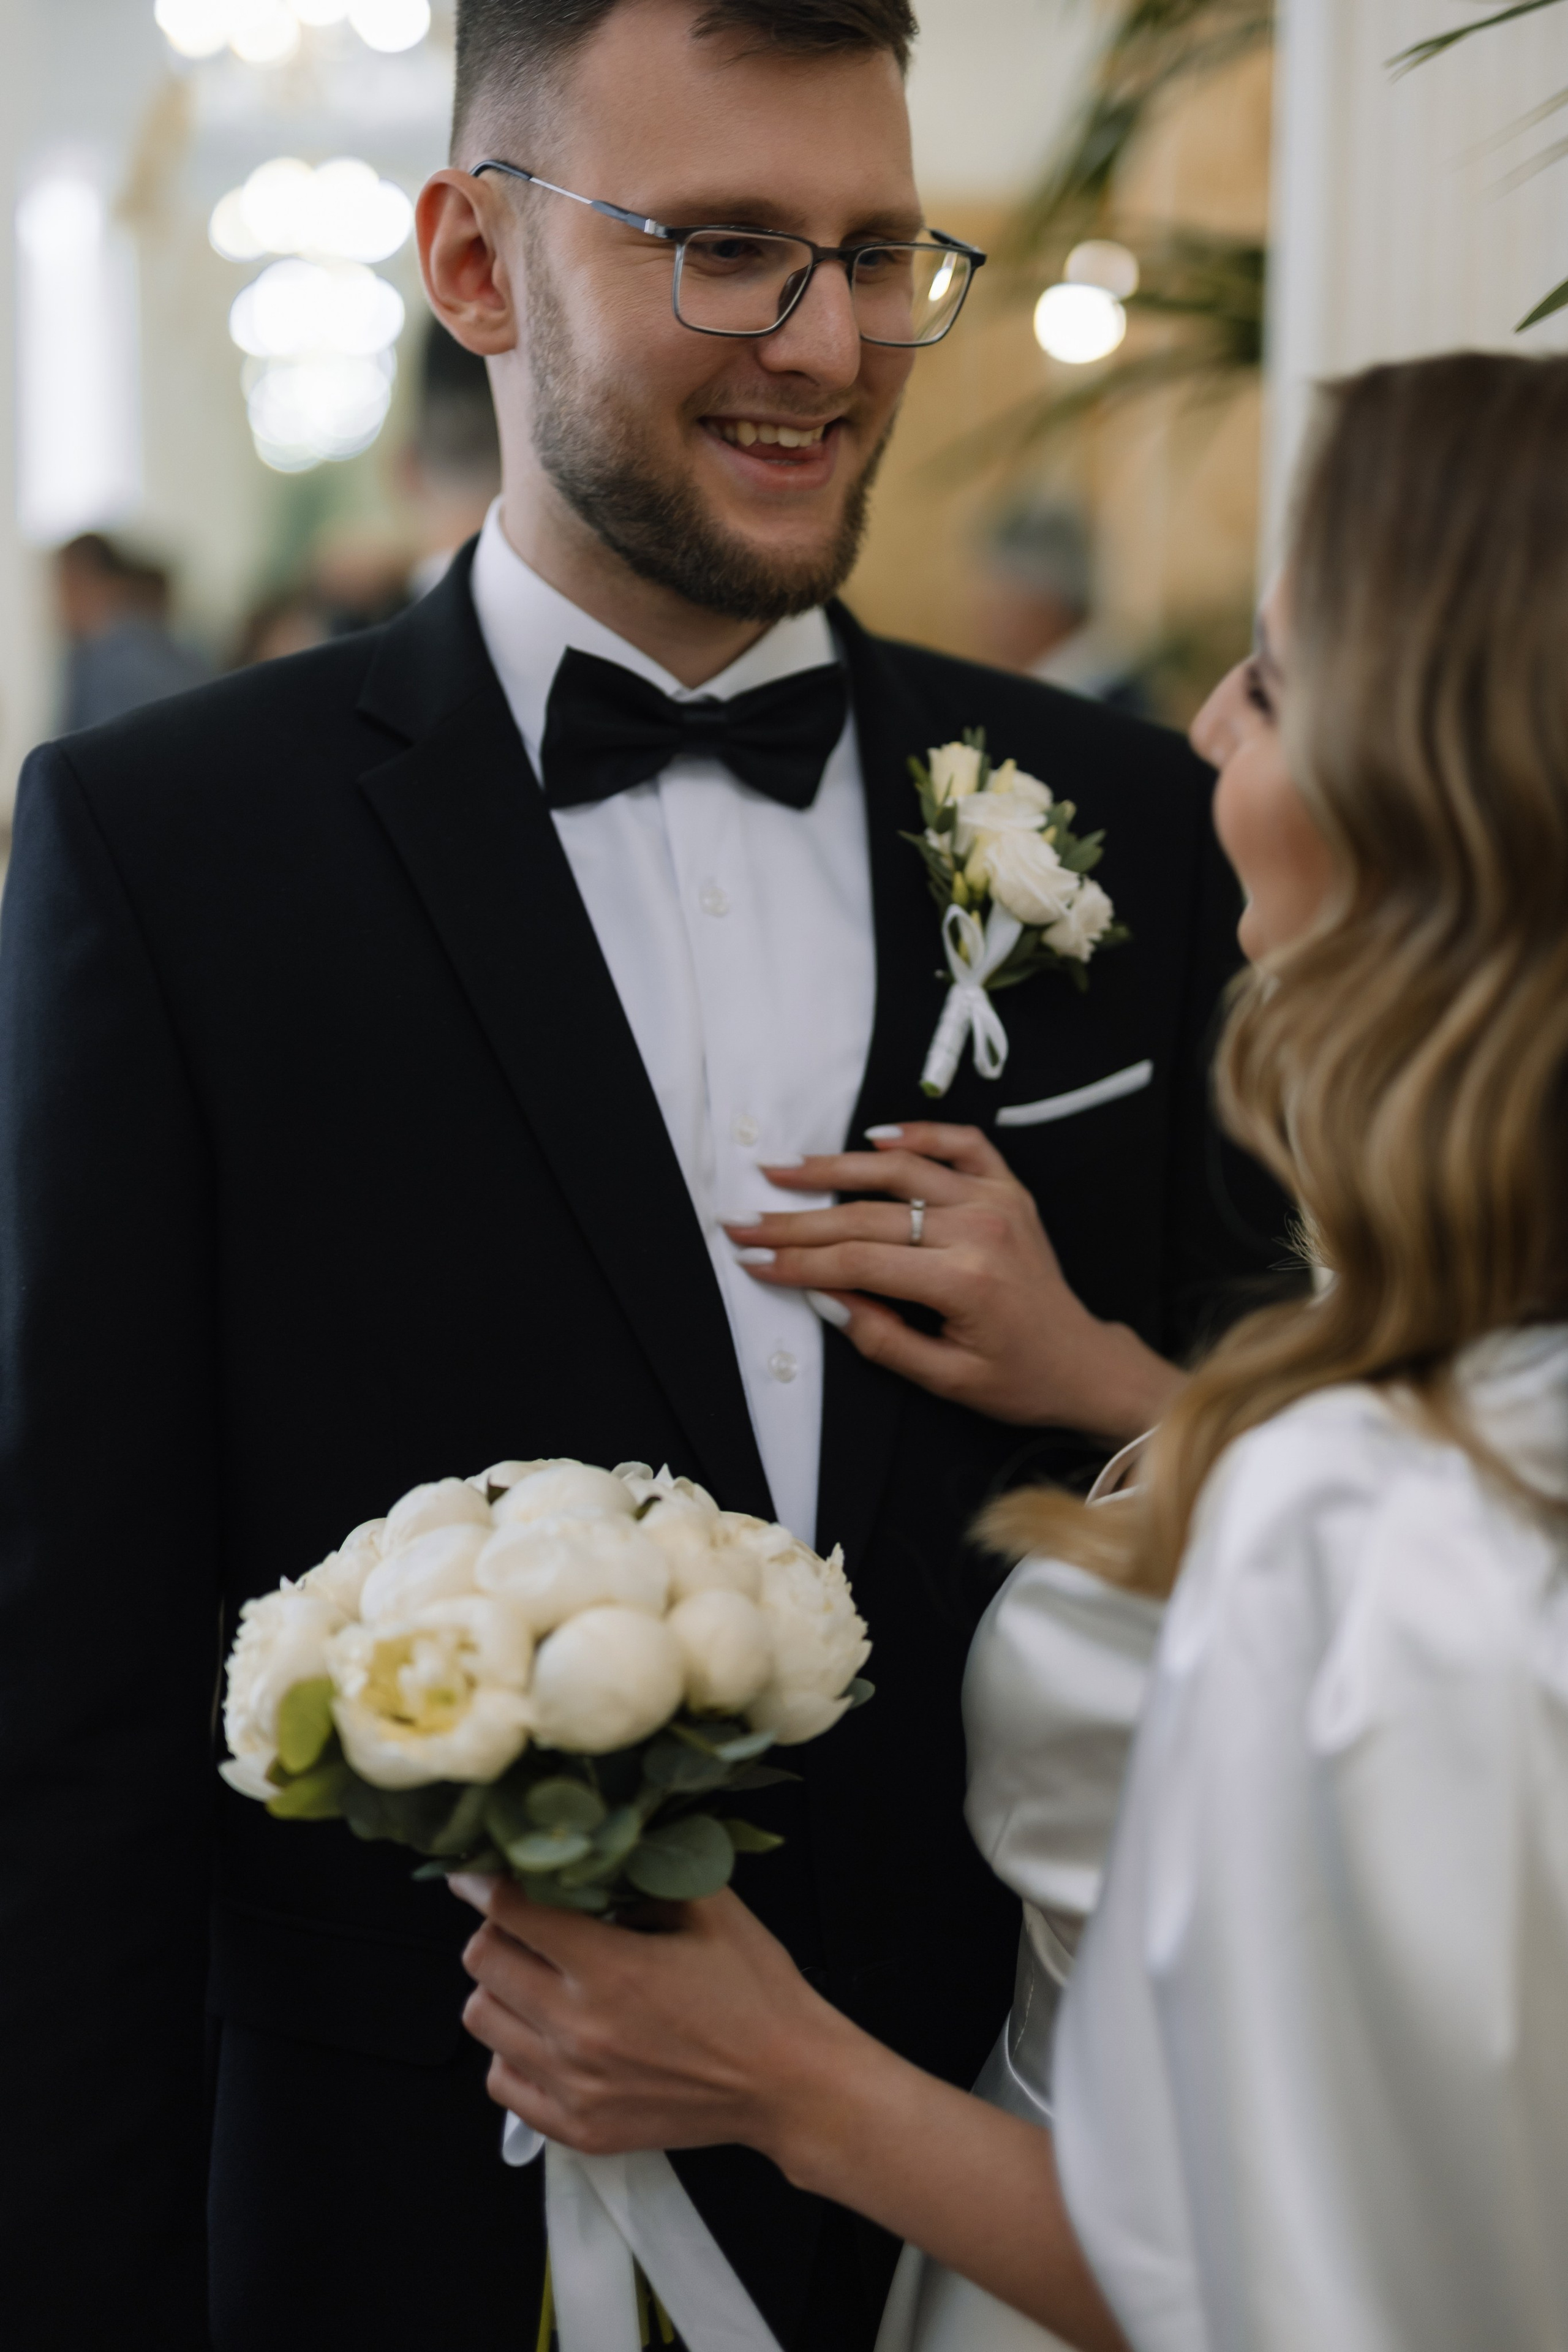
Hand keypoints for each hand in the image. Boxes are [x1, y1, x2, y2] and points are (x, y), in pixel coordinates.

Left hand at [455, 1878, 853, 2166]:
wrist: (788, 2083)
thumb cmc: (755, 1991)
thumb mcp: (710, 1907)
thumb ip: (643, 1873)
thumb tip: (585, 1855)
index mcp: (611, 1968)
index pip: (509, 1911)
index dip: (484, 1882)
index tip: (475, 1871)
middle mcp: (579, 2030)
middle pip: (482, 1963)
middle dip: (494, 1930)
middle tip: (522, 1923)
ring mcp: (573, 2086)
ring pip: (482, 2021)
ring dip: (499, 1990)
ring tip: (537, 1979)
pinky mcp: (579, 2129)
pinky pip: (502, 2082)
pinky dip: (513, 2052)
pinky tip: (548, 2034)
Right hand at [725, 1123, 1181, 1445]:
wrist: (1083, 1362)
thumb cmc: (1019, 1378)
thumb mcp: (946, 1380)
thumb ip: (881, 1337)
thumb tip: (822, 1295)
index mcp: (965, 1281)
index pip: (858, 1262)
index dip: (798, 1262)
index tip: (751, 1259)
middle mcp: (980, 1229)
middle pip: (867, 1214)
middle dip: (796, 1220)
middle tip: (744, 1218)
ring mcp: (997, 1202)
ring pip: (902, 1171)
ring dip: (836, 1167)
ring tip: (785, 1169)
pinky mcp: (1008, 1190)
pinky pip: (961, 1144)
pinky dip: (918, 1134)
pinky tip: (876, 1137)